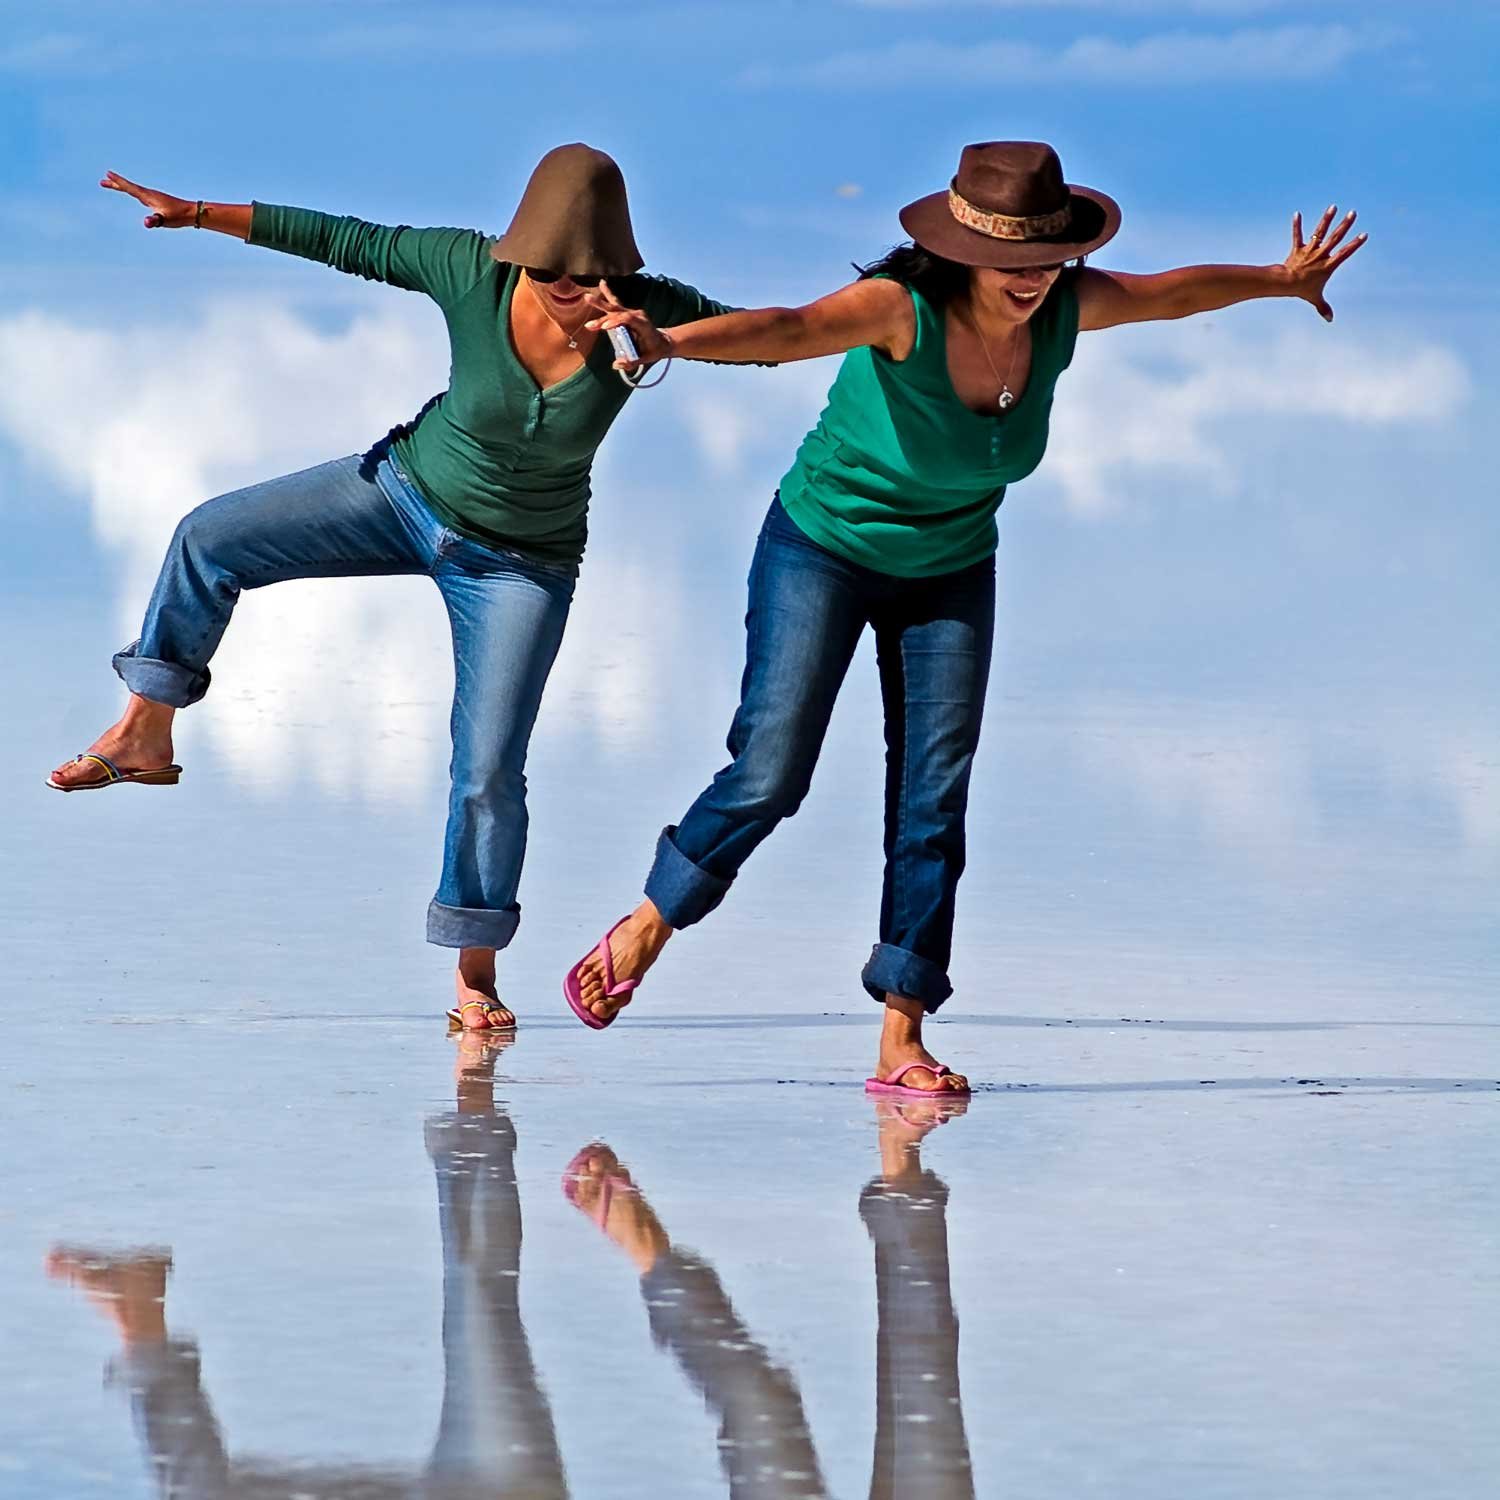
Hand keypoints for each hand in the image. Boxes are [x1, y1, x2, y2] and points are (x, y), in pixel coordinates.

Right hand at [100, 170, 197, 228]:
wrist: (192, 213)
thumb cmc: (178, 217)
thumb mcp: (165, 220)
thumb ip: (155, 221)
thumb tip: (146, 222)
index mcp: (148, 196)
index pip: (130, 188)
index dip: (119, 181)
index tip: (108, 173)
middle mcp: (149, 194)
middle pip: (129, 187)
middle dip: (115, 183)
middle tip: (102, 180)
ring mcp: (153, 196)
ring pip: (133, 189)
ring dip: (122, 186)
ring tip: (111, 184)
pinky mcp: (156, 200)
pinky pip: (140, 193)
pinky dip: (131, 190)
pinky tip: (131, 192)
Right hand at [585, 281, 672, 367]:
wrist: (663, 341)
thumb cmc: (654, 350)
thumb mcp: (646, 359)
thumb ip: (632, 362)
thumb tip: (616, 365)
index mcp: (643, 325)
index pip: (627, 319)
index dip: (615, 322)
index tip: (604, 327)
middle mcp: (637, 316)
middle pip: (618, 311)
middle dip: (603, 312)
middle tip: (589, 312)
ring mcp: (632, 313)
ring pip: (615, 306)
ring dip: (601, 302)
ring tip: (587, 296)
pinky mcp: (627, 313)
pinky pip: (616, 304)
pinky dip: (608, 294)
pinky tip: (602, 283)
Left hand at [1283, 205, 1366, 322]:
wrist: (1285, 284)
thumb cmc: (1302, 290)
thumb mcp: (1315, 298)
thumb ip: (1323, 307)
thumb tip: (1330, 320)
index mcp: (1328, 265)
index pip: (1344, 253)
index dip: (1355, 244)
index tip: (1364, 235)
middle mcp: (1320, 255)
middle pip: (1335, 238)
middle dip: (1345, 225)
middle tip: (1353, 213)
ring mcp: (1309, 251)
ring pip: (1319, 233)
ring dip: (1326, 219)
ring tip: (1333, 206)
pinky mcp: (1297, 249)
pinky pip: (1297, 236)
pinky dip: (1296, 225)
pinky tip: (1297, 214)